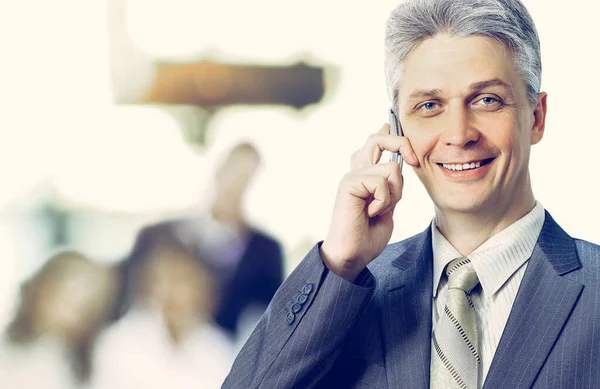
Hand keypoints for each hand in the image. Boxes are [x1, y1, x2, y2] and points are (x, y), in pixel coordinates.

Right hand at [320, 124, 418, 281]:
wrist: (351, 255)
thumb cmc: (367, 235)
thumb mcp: (387, 205)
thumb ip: (392, 185)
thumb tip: (400, 162)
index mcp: (364, 176)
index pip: (375, 143)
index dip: (389, 136)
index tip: (407, 148)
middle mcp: (356, 171)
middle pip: (377, 139)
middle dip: (399, 142)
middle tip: (414, 160)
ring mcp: (351, 176)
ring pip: (391, 169)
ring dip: (394, 194)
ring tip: (379, 210)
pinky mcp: (349, 183)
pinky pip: (381, 182)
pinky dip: (383, 201)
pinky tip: (370, 213)